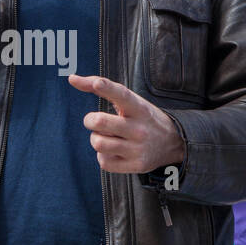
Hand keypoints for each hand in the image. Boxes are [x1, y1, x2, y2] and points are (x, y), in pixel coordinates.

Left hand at [67, 74, 185, 174]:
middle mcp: (139, 128)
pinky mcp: (135, 165)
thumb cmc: (142, 117)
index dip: (107, 88)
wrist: (173, 143)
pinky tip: (114, 151)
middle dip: (90, 120)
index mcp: (139, 108)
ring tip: (106, 137)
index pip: (122, 95)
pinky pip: (103, 161)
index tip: (97, 83)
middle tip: (94, 121)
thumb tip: (72, 78)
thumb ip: (102, 88)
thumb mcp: (131, 101)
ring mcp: (138, 149)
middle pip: (100, 122)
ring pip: (98, 143)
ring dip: (96, 139)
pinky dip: (103, 156)